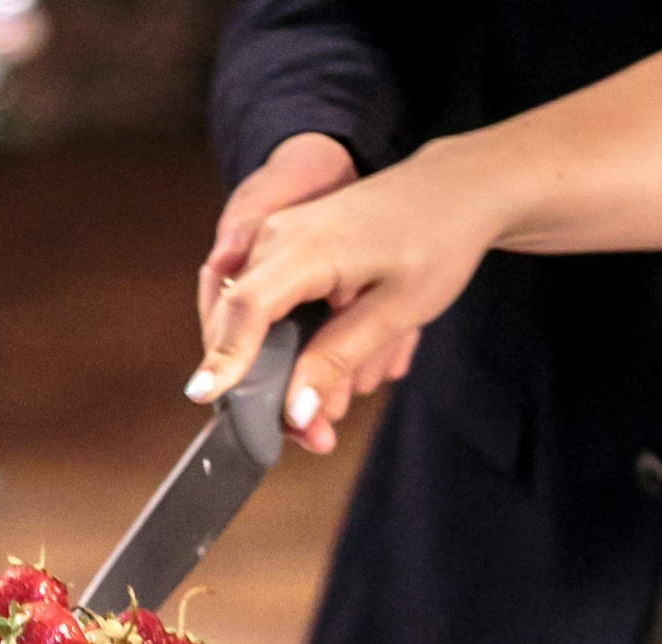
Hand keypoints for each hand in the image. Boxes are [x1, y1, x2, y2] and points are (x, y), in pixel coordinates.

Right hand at [193, 135, 425, 452]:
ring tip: (336, 416)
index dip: (224, 358)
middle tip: (313, 437)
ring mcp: (281, 237)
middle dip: (266, 386)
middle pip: (243, 321)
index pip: (247, 308)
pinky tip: (340, 372)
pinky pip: (277, 304)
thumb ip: (337, 359)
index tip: (203, 397)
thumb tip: (295, 412)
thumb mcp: (396, 310)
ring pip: (260, 318)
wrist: (458, 188)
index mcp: (305, 246)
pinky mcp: (291, 247)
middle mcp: (279, 235)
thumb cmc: (439, 240)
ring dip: (289, 370)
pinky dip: (300, 343)